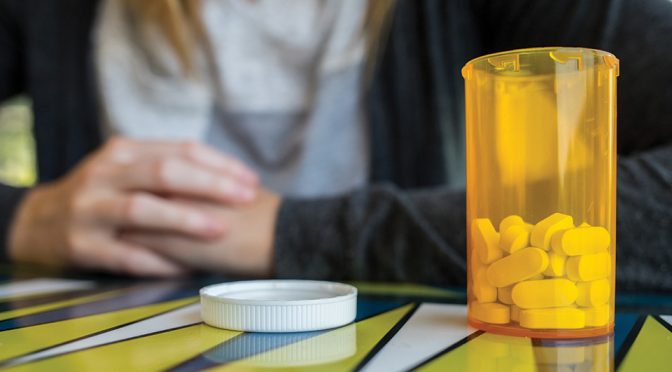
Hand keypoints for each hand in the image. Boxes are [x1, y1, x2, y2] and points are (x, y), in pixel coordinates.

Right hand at [8, 137, 258, 276]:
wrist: (39, 222)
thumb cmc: (100, 194)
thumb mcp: (125, 168)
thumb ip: (166, 166)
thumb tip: (227, 177)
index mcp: (123, 151)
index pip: (180, 150)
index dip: (219, 164)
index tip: (250, 180)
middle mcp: (105, 174)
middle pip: (164, 172)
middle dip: (210, 185)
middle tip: (246, 198)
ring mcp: (90, 209)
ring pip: (142, 209)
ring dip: (184, 219)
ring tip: (219, 229)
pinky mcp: (81, 245)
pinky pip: (125, 254)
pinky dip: (157, 260)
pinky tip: (185, 266)